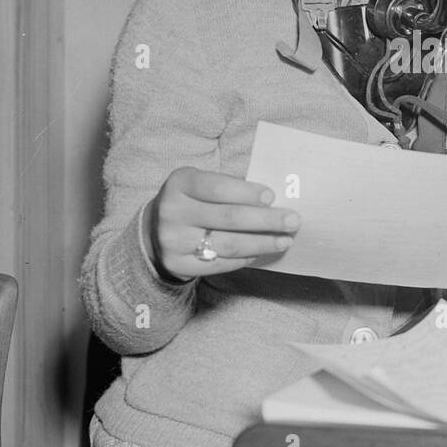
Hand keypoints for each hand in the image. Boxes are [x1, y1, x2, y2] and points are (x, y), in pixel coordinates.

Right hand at [149, 168, 300, 280]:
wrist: (153, 231)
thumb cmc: (191, 202)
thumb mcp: (200, 184)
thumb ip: (229, 188)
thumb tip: (273, 200)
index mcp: (180, 182)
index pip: (219, 188)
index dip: (248, 193)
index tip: (272, 197)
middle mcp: (173, 211)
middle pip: (229, 217)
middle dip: (266, 220)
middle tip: (293, 221)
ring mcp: (173, 240)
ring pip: (229, 243)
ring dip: (262, 242)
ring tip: (284, 240)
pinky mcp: (178, 264)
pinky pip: (220, 263)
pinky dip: (245, 257)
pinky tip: (260, 251)